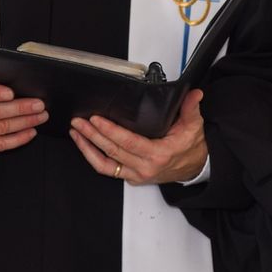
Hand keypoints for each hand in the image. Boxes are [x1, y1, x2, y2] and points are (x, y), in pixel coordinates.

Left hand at [69, 90, 206, 184]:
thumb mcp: (194, 126)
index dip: (110, 131)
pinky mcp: (131, 177)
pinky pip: (108, 170)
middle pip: (112, 151)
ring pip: (105, 164)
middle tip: (79, 121)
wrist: (194, 167)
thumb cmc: (191, 147)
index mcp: (159, 154)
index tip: (96, 120)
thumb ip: (190, 108)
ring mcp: (136, 174)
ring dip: (87, 148)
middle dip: (92, 135)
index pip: (129, 143)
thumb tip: (194, 94)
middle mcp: (145, 167)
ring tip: (76, 132)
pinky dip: (93, 158)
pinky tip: (85, 145)